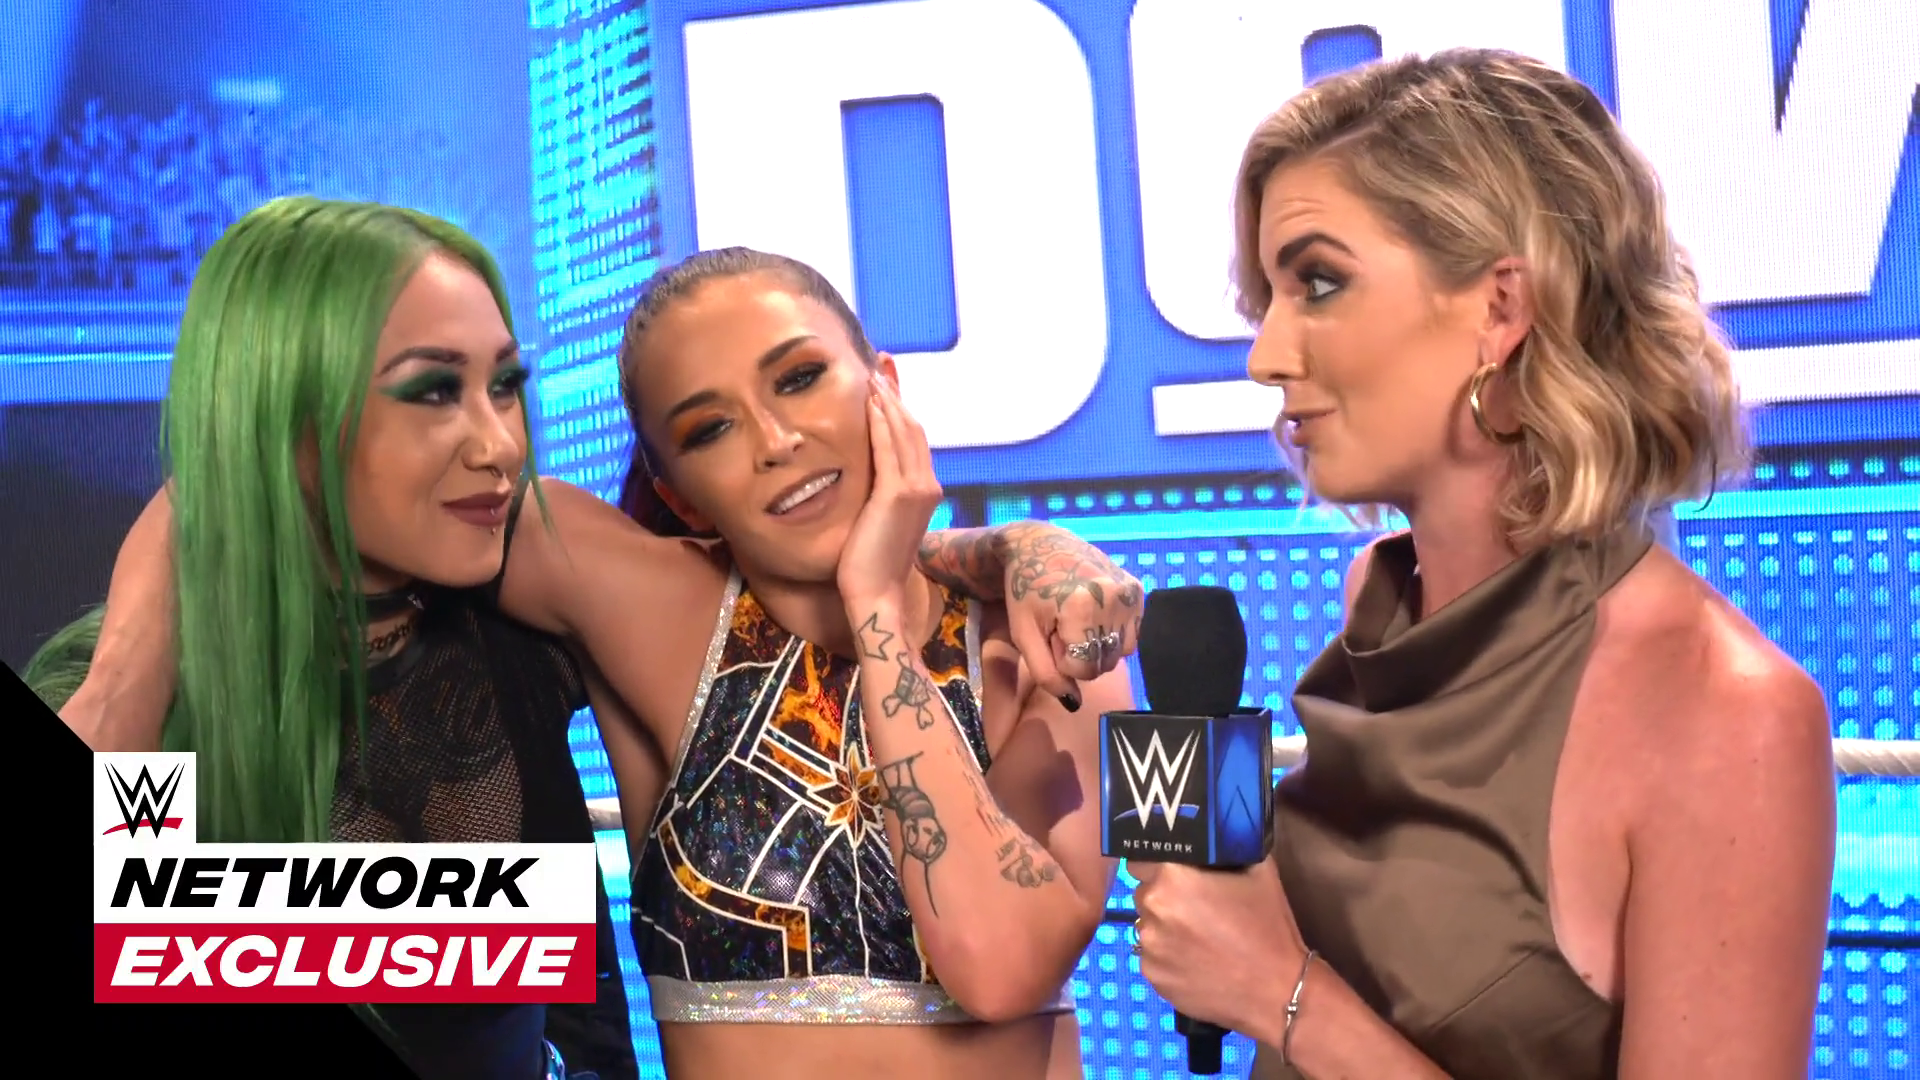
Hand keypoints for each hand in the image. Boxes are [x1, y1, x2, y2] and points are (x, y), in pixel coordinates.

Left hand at [836, 378, 943, 610]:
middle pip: (914, 427)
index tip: (885, 381)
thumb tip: (870, 475)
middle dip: (896, 393)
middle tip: (879, 364)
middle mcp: (928, 485)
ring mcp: (917, 489)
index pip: (914, 438)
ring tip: (873, 374)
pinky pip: (889, 448)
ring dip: (888, 400)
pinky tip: (871, 402)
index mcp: (925, 490)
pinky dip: (881, 422)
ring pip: (905, 432)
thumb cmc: (872, 563)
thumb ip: (882, 493)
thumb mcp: (880, 519)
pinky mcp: (899, 495)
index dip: (901, 407)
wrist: (877, 593)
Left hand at [999, 527, 1141, 706]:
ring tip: (1077, 620)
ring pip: (1121, 652)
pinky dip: (1113, 632)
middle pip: (1105, 662)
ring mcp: (1130, 593)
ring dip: (1098, 646)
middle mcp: (1115, 598)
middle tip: (1061, 626)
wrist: (1040, 545)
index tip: (1049, 635)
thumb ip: (1046, 673)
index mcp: (1083, 607)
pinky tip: (1094, 614)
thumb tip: (1074, 704)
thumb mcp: (1023, 634)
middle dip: (1081, 654)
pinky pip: (1132, 634)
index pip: (1084, 669)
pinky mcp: (1138, 590)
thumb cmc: (1025, 592)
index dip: (1062, 659)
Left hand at [1130, 855, 1305, 1035]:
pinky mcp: (1152, 977)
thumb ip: (1229, 848)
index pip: (1141, 860)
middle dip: (1164, 896)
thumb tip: (1217, 837)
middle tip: (1196, 907)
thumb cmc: (1268, 927)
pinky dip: (1167, 956)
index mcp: (1172, 878)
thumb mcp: (1259, 871)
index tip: (1176, 873)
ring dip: (1165, 927)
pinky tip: (1196, 961)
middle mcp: (1151, 910)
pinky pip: (1152, 956)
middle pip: (1145, 893)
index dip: (1157, 865)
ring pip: (1147, 926)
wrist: (1277, 991)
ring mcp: (1148, 947)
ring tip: (1199, 938)